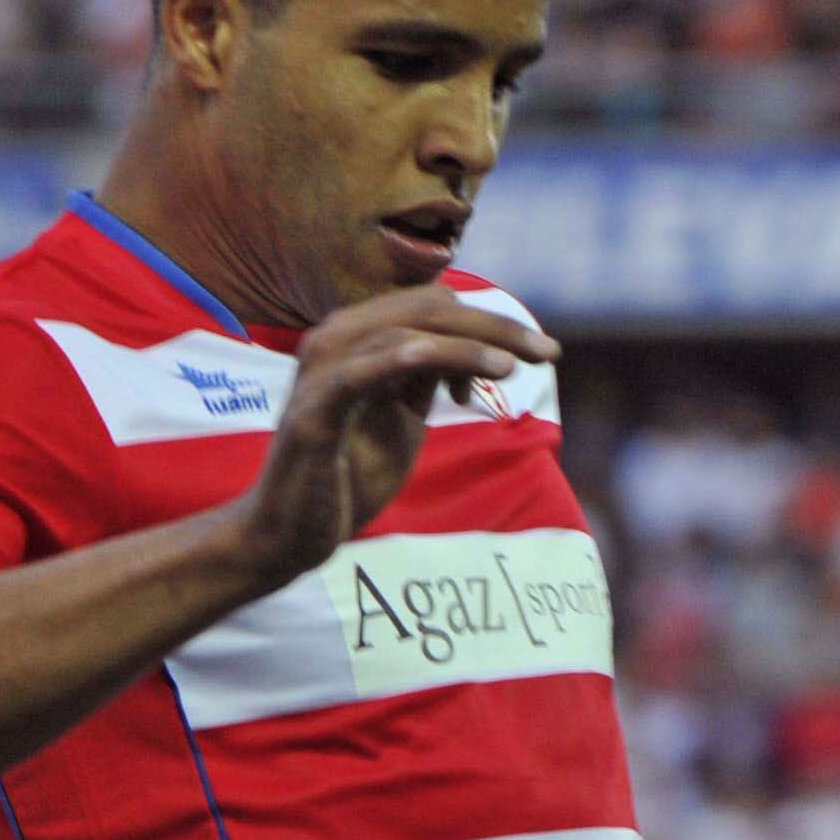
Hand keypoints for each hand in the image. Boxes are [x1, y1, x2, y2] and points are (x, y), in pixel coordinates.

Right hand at [227, 287, 556, 584]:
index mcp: (356, 335)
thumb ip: (426, 380)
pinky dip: (417, 360)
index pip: (435, 305)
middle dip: (497, 326)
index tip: (537, 355)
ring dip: (469, 345)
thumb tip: (470, 354)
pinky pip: (370, 369)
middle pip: (430, 308)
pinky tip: (460, 376)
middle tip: (549, 352)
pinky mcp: (317, 407)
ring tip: (515, 366)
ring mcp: (323, 368)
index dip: (491, 322)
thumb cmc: (345, 476)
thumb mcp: (400, 419)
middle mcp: (336, 337)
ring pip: (408, 330)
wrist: (290, 533)